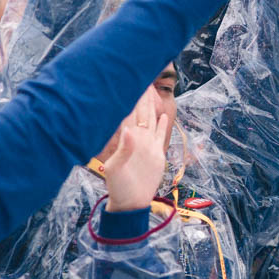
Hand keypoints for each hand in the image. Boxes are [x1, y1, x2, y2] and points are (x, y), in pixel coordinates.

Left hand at [104, 88, 169, 211]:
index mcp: (129, 139)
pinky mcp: (156, 152)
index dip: (130, 97)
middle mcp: (138, 138)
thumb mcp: (117, 169)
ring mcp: (147, 144)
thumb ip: (124, 149)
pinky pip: (160, 134)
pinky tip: (162, 115)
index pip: (130, 112)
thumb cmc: (119, 186)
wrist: (131, 202)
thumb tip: (128, 130)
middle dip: (141, 95)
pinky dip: (161, 124)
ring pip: (150, 119)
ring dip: (151, 105)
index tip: (130, 80)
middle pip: (141, 111)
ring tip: (151, 90)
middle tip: (142, 76)